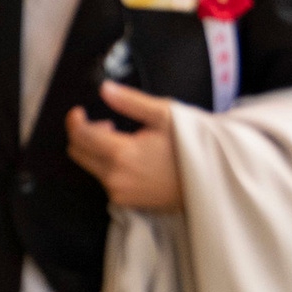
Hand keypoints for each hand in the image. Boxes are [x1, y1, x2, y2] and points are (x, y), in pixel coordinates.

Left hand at [67, 81, 183, 210]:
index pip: (80, 135)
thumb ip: (130, 102)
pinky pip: (105, 181)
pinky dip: (109, 167)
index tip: (80, 112)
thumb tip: (104, 89)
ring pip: (90, 167)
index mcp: (121, 153)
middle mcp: (115, 177)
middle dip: (85, 135)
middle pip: (78, 152)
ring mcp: (120, 192)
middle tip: (109, 125)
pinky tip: (133, 160)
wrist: (216, 179)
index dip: (75, 120)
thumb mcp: (164, 115)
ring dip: (97, 151)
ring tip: (126, 141)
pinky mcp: (127, 202)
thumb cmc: (192, 143)